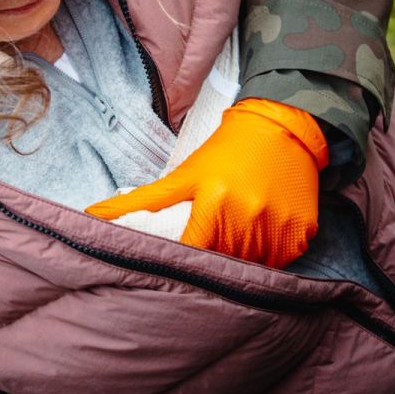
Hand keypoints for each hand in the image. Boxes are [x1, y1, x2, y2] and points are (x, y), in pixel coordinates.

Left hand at [85, 98, 327, 267]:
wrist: (280, 127)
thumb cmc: (223, 153)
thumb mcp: (182, 175)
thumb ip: (139, 201)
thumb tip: (90, 215)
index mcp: (214, 202)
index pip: (192, 252)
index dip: (186, 257)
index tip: (182, 258)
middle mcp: (248, 216)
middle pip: (222, 261)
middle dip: (215, 254)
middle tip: (216, 234)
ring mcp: (279, 226)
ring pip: (252, 266)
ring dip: (243, 256)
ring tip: (240, 228)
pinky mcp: (303, 232)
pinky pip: (282, 260)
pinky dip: (271, 252)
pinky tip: (264, 227)